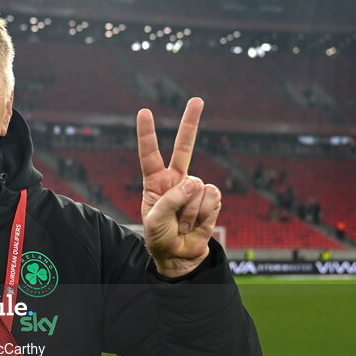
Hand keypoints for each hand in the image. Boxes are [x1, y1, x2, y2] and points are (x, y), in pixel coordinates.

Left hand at [137, 97, 221, 277]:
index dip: (147, 133)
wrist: (179, 255)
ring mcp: (195, 188)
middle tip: (197, 99)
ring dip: (189, 211)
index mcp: (155, 181)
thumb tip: (195, 183)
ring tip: (183, 223)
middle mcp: (176, 179)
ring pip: (197, 188)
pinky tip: (197, 222)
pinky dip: (203, 214)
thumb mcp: (155, 220)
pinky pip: (211, 198)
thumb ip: (171, 200)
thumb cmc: (160, 237)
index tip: (144, 112)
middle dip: (190, 123)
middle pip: (184, 147)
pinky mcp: (212, 199)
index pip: (150, 153)